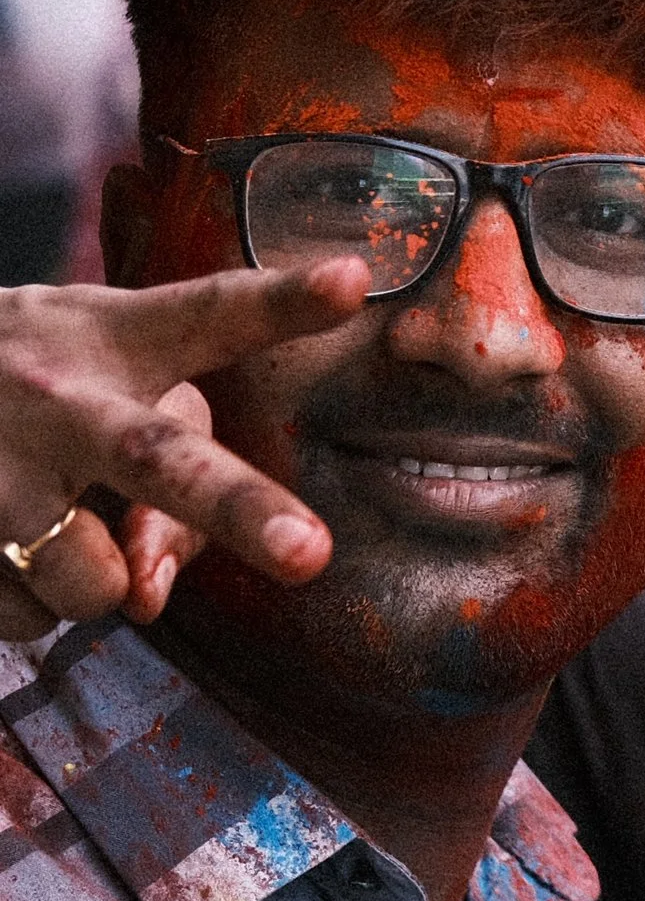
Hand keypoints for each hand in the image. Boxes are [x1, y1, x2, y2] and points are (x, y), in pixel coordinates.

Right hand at [0, 260, 366, 640]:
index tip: (353, 282)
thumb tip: (144, 598)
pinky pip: (28, 617)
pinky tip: (3, 537)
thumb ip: (172, 479)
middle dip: (236, 507)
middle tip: (311, 553)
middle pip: (156, 457)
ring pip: (92, 583)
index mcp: (117, 340)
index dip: (281, 302)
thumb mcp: (105, 378)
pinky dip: (31, 598)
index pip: (208, 315)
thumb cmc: (44, 387)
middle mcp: (58, 399)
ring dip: (98, 581)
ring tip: (62, 520)